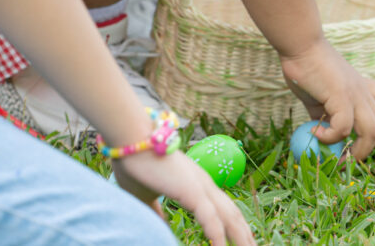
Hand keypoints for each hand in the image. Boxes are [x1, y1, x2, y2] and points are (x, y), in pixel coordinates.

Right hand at [111, 152, 253, 245]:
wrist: (129, 140)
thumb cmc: (134, 164)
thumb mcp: (144, 195)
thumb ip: (155, 210)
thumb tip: (157, 224)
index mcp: (198, 185)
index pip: (223, 210)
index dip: (234, 226)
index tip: (241, 240)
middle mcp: (205, 185)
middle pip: (233, 215)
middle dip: (245, 235)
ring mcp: (201, 187)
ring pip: (229, 218)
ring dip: (241, 238)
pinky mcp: (193, 191)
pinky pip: (211, 218)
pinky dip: (218, 236)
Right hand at [280, 38, 374, 158]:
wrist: (301, 45)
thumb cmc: (306, 66)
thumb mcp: (319, 95)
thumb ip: (323, 113)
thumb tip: (319, 132)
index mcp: (361, 87)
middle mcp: (363, 92)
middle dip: (365, 149)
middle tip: (344, 159)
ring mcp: (355, 94)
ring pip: (371, 131)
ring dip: (355, 149)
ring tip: (336, 155)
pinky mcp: (342, 97)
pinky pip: (343, 127)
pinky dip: (330, 136)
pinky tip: (314, 132)